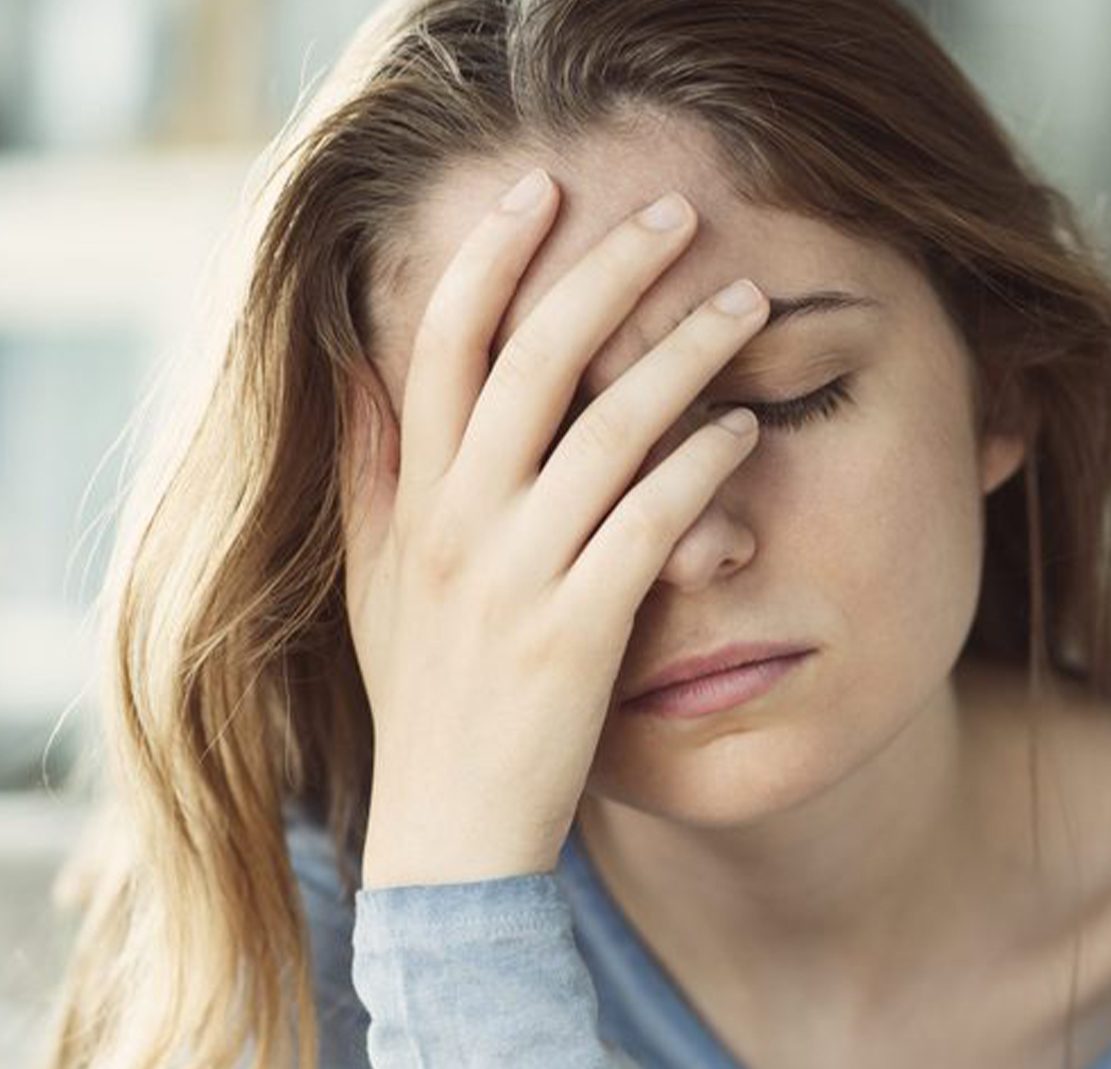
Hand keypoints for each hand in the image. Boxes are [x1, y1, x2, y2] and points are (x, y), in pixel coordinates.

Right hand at [341, 170, 769, 887]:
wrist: (449, 838)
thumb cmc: (424, 704)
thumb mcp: (376, 585)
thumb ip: (371, 475)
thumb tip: (364, 370)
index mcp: (411, 502)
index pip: (441, 347)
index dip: (489, 258)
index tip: (542, 190)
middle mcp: (459, 526)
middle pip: (533, 361)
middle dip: (608, 272)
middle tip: (678, 213)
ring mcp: (518, 579)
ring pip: (607, 431)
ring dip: (684, 353)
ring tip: (744, 301)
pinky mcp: (579, 634)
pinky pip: (650, 523)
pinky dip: (701, 465)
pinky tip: (745, 427)